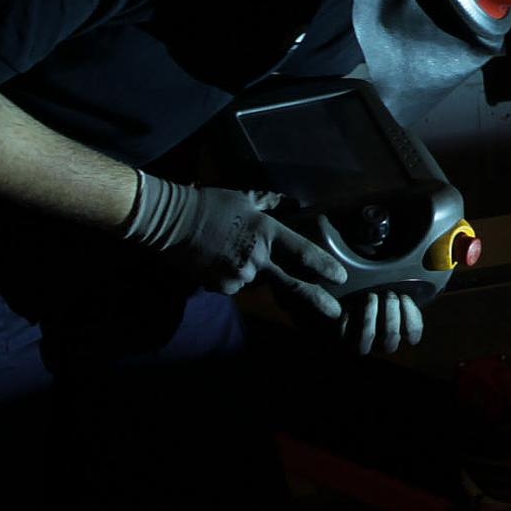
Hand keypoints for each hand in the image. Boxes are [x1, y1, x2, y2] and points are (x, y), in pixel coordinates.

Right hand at [120, 175, 349, 328]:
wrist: (169, 222)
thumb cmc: (210, 204)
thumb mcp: (245, 197)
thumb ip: (273, 203)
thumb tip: (295, 204)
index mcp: (266, 233)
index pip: (303, 254)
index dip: (324, 267)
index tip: (340, 278)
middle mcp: (257, 259)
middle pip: (293, 285)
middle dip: (317, 301)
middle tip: (336, 313)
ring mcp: (239, 276)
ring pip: (259, 282)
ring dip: (258, 275)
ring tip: (236, 254)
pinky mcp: (221, 287)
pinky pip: (237, 286)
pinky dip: (235, 277)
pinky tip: (221, 260)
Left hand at [341, 287, 424, 356]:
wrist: (350, 313)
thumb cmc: (377, 305)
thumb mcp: (394, 303)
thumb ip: (404, 301)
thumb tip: (417, 289)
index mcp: (399, 335)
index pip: (412, 333)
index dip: (411, 316)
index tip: (404, 297)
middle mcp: (382, 345)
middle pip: (391, 335)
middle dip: (392, 312)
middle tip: (389, 294)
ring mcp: (363, 345)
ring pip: (369, 335)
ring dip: (371, 313)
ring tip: (371, 296)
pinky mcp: (345, 340)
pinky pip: (346, 332)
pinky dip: (350, 318)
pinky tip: (352, 306)